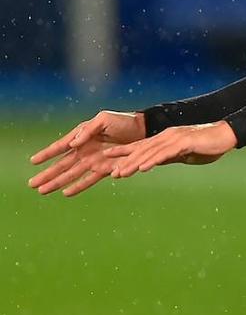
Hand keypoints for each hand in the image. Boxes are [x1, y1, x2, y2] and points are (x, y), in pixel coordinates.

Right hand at [29, 110, 145, 195]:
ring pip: (71, 175)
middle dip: (47, 175)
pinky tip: (66, 193)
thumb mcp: (103, 120)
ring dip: (58, 183)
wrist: (143, 130)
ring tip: (43, 191)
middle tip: (32, 184)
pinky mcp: (105, 169)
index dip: (47, 154)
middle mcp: (84, 150)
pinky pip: (90, 179)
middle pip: (62, 165)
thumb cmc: (123, 121)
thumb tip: (72, 144)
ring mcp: (94, 161)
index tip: (33, 161)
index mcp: (81, 136)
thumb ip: (87, 131)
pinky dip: (79, 186)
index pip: (60, 147)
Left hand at [104, 121, 237, 177]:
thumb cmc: (210, 145)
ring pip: (150, 152)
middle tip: (108, 172)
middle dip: (123, 161)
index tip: (106, 160)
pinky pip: (165, 153)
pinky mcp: (185, 142)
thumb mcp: (186, 154)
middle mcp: (167, 137)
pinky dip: (152, 160)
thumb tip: (157, 163)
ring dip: (134, 163)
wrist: (228, 135)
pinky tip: (143, 168)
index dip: (123, 153)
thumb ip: (171, 157)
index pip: (140, 146)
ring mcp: (175, 138)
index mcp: (166, 139)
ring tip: (121, 173)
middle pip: (141, 150)